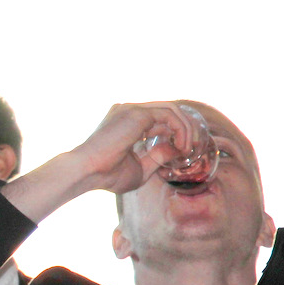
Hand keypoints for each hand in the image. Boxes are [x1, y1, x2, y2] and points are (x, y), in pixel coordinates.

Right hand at [63, 103, 199, 194]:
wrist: (88, 172)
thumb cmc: (107, 175)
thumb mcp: (141, 168)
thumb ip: (159, 157)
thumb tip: (177, 149)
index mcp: (126, 122)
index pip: (160, 118)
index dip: (177, 132)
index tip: (186, 151)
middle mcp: (129, 111)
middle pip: (168, 110)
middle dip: (187, 128)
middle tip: (195, 148)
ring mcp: (132, 109)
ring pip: (172, 109)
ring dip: (186, 129)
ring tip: (189, 149)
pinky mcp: (137, 112)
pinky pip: (169, 114)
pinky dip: (181, 129)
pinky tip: (182, 146)